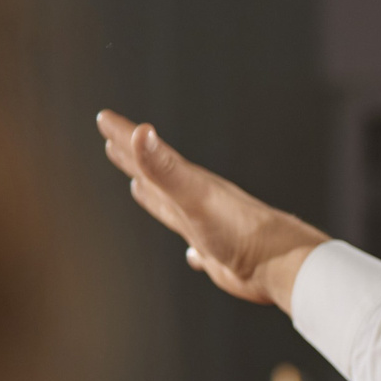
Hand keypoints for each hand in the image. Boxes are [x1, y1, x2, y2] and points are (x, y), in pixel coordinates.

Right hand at [95, 109, 327, 311]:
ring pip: (172, 207)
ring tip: (139, 187)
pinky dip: (189, 248)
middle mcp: (196, 201)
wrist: (277, 264)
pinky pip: (196, 248)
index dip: (123, 135)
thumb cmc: (238, 228)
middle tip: (113, 142)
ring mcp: (206, 228)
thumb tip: (140, 132)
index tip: (103, 117)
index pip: (147, 152)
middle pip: (156, 174)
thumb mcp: (193, 194)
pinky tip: (191, 254)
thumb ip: (165, 167)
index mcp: (188, 184)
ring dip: (155, 196)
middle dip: (133, 158)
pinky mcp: (218, 255)